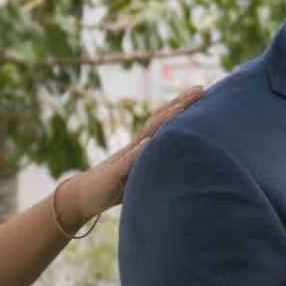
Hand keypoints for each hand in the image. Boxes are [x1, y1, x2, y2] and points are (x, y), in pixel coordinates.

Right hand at [71, 83, 206, 219]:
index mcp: (144, 147)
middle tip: (200, 89)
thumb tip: (187, 171)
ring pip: (145, 135)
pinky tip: (149, 142)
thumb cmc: (115, 187)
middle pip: (159, 120)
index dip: (183, 107)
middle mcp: (135, 147)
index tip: (203, 92)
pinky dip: (138, 151)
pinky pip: (127, 161)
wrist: (83, 196)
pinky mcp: (114, 174)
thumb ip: (159, 169)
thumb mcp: (142, 177)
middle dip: (180, 104)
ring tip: (181, 108)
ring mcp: (124, 158)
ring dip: (163, 120)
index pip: (166, 122)